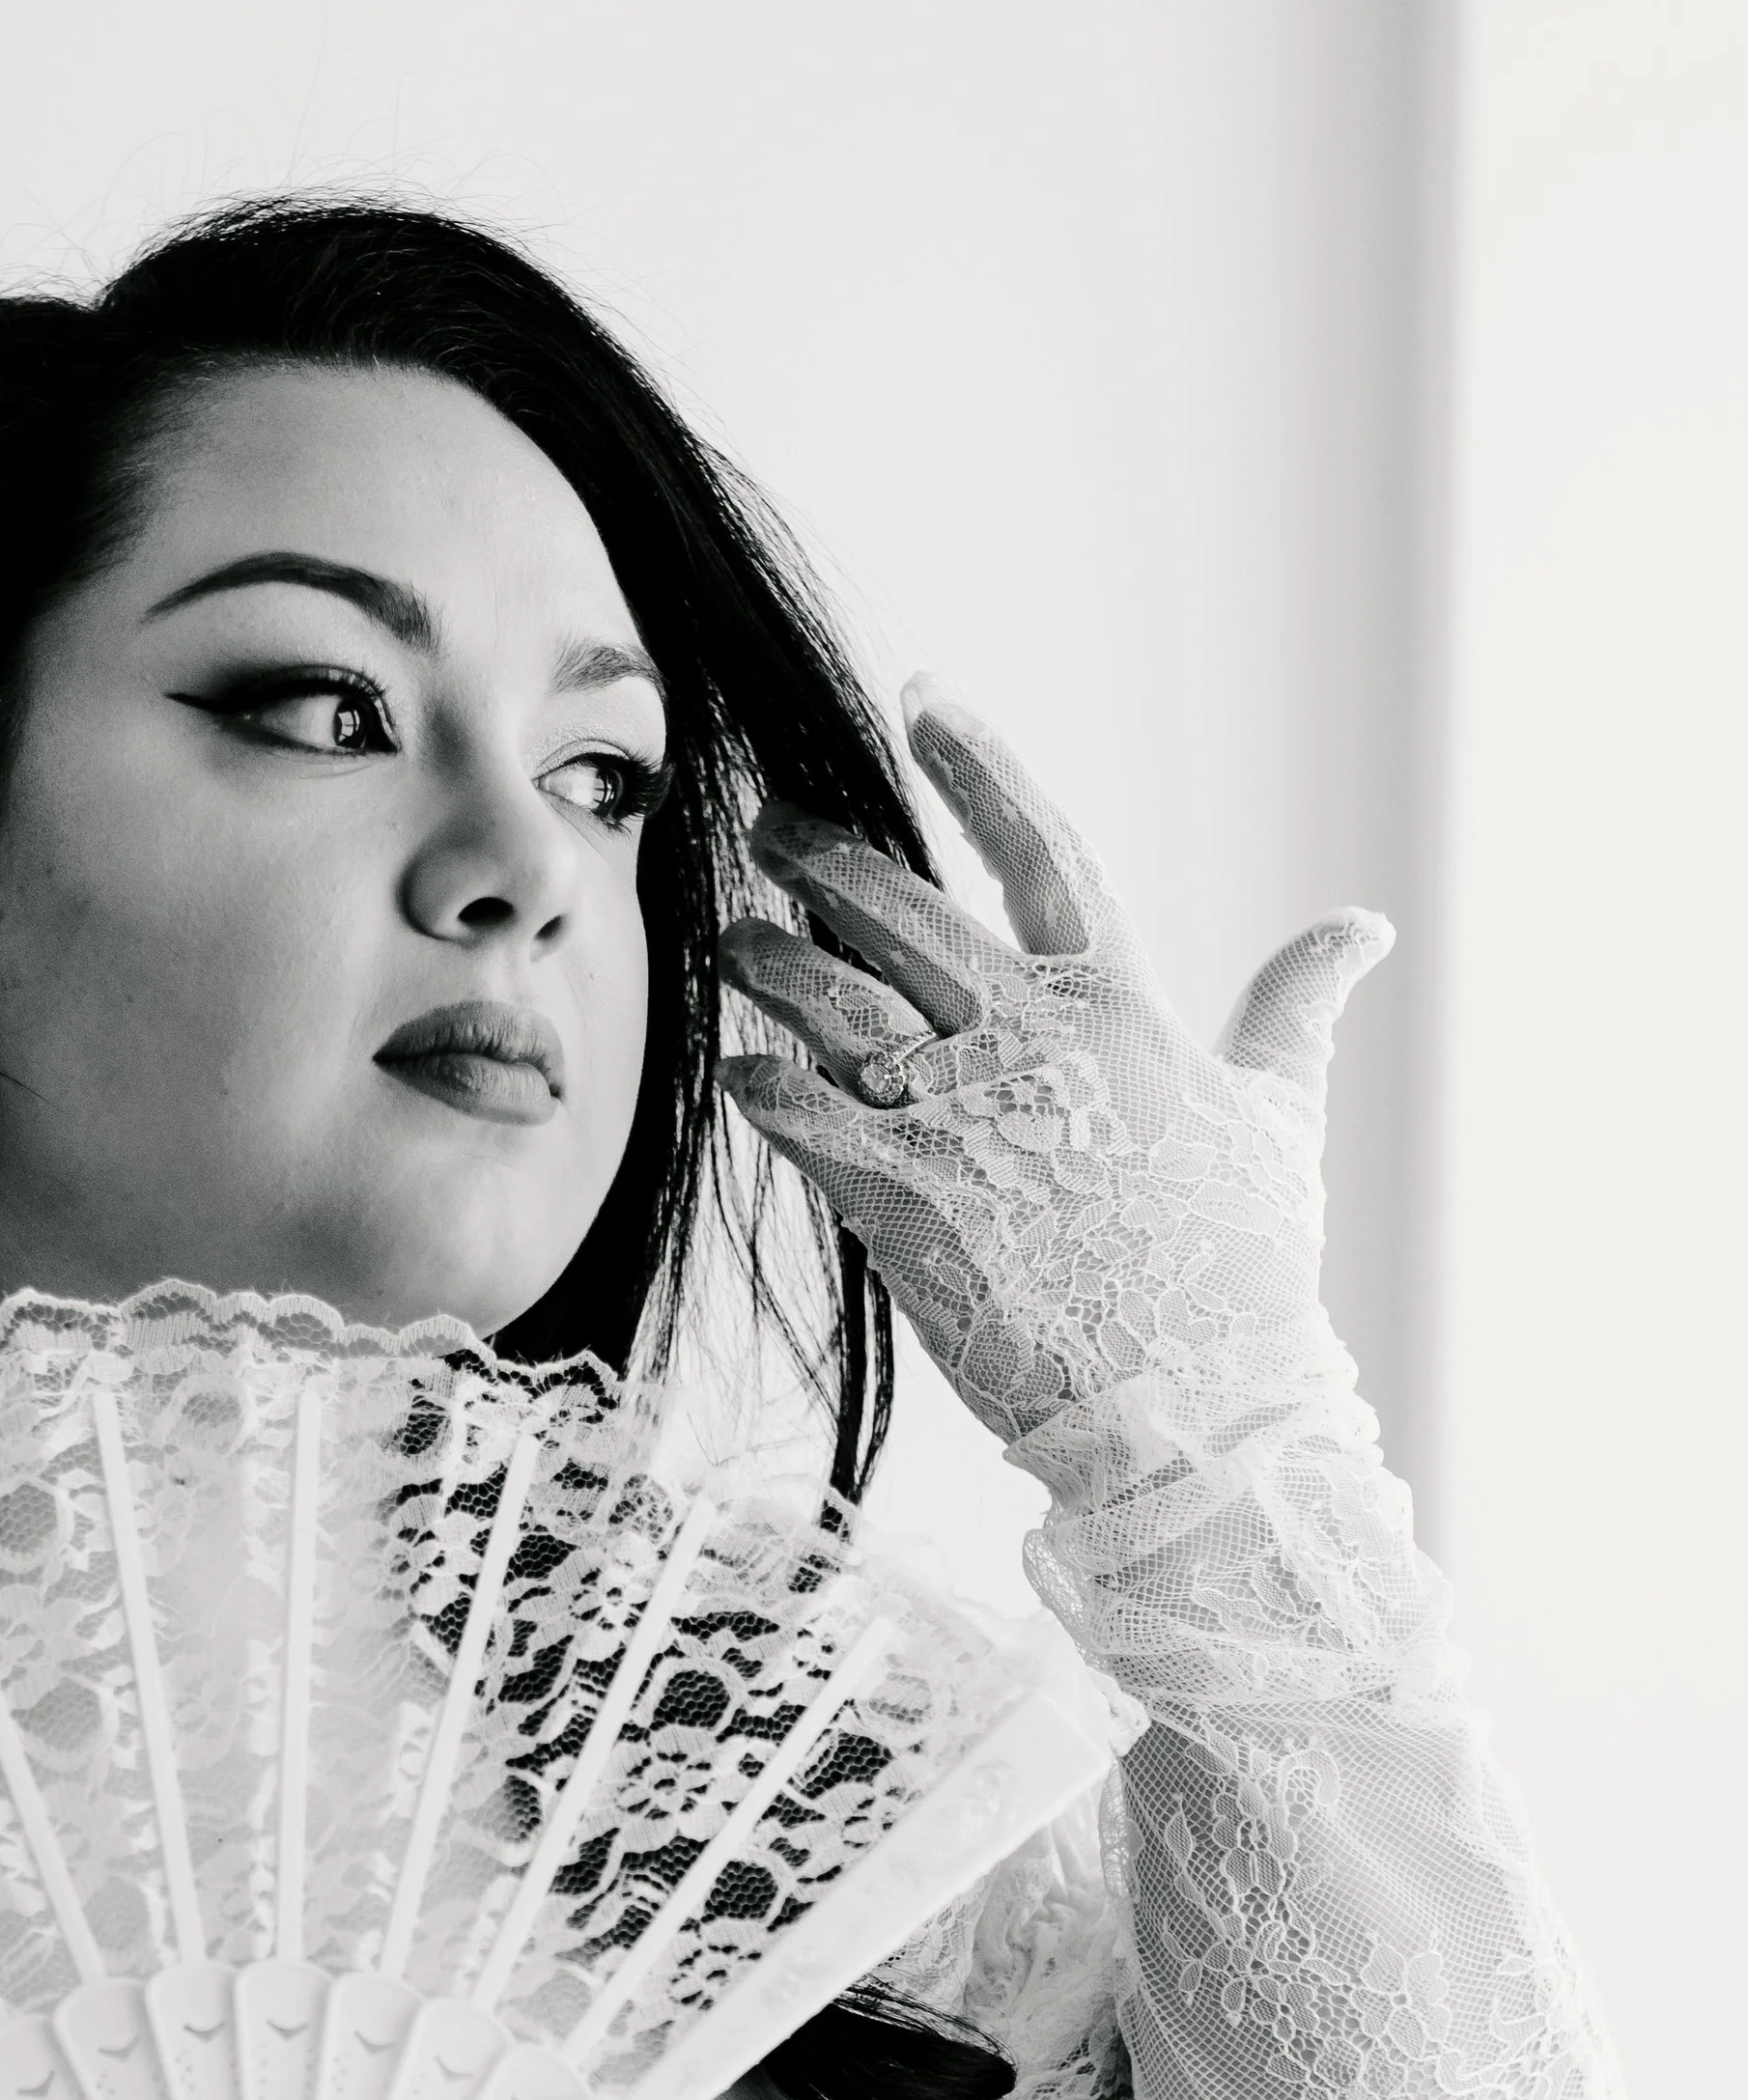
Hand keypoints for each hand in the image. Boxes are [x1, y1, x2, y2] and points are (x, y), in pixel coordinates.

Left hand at [717, 680, 1389, 1444]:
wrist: (1196, 1401)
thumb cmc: (1242, 1267)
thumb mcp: (1280, 1119)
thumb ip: (1296, 1009)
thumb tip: (1364, 927)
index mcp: (1120, 1004)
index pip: (1042, 848)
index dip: (982, 765)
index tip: (925, 698)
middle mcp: (1033, 1038)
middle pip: (905, 912)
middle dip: (825, 857)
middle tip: (769, 823)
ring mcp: (962, 1115)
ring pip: (837, 1001)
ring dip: (775, 964)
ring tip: (734, 939)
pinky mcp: (904, 1196)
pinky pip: (807, 1117)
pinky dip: (764, 1085)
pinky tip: (736, 1068)